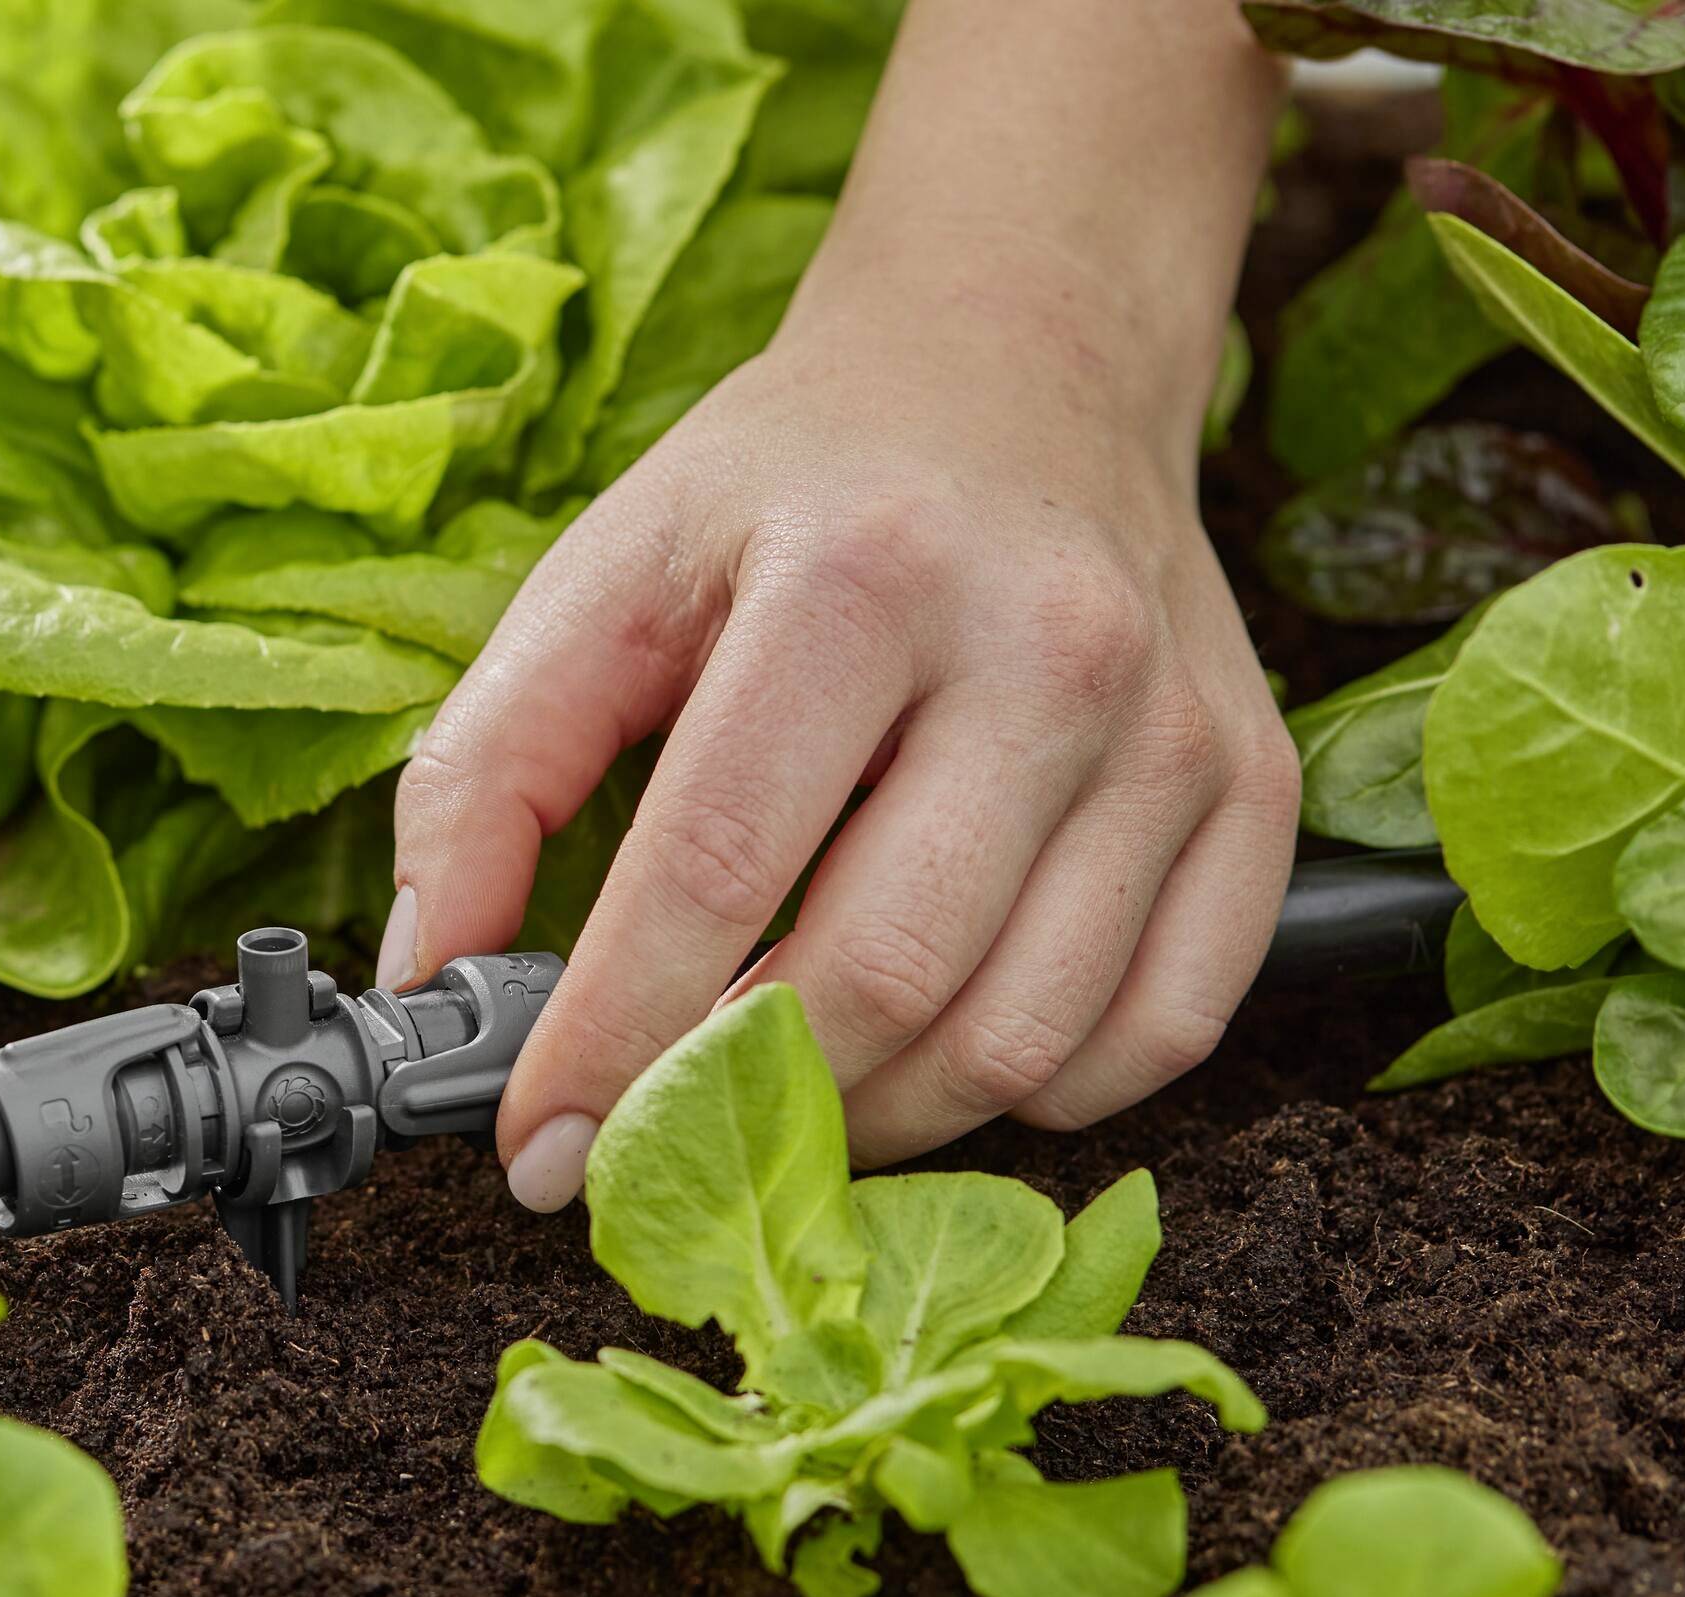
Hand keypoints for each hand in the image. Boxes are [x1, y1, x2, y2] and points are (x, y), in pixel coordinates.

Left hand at [388, 234, 1299, 1200]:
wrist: (1020, 363)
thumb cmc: (791, 494)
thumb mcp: (604, 576)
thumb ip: (485, 772)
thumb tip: (428, 979)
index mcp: (857, 575)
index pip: (714, 868)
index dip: (610, 1038)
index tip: (534, 1146)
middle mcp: (1044, 647)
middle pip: (882, 973)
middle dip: (738, 1103)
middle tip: (650, 1146)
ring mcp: (1173, 727)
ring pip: (1023, 1035)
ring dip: (874, 1123)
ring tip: (778, 1102)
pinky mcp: (1256, 786)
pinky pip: (1160, 1028)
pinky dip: (1033, 1097)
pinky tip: (932, 1056)